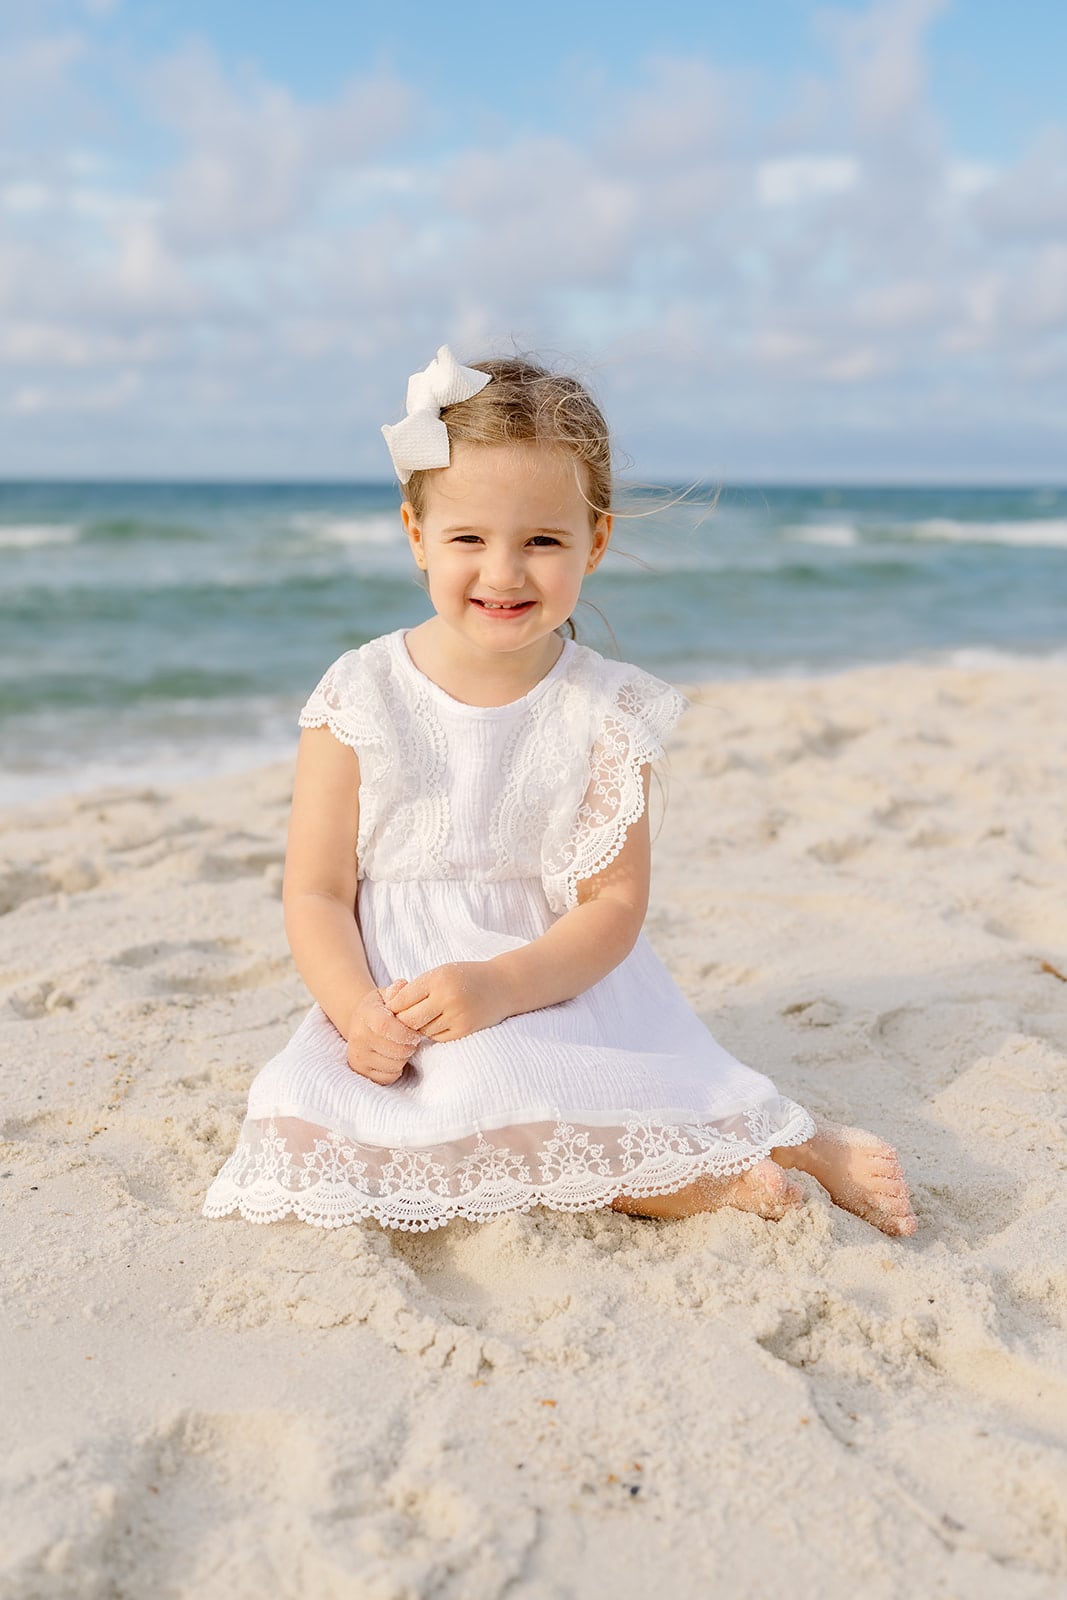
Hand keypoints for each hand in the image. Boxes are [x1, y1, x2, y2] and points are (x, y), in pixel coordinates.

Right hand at [346, 980, 424, 1084]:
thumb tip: (402, 985)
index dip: (406, 1032)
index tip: (415, 1033)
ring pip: (395, 1065)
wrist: (360, 1023)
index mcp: (365, 1014)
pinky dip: (396, 1069)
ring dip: (404, 1057)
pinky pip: (388, 1077)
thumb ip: (398, 990)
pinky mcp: (359, 1071)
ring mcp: (357, 1055)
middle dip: (410, 1045)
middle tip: (410, 1039)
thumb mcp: (388, 994)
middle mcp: (357, 1036)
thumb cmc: (381, 1008)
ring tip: (401, 1046)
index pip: (385, 1026)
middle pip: (396, 1050)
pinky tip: (393, 1057)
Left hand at [385, 961, 513, 1043]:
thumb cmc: (466, 977)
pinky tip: (438, 1024)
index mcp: (437, 979)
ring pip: (422, 1031)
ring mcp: (457, 1016)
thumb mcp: (441, 973)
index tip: (391, 1009)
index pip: (401, 1000)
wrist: (503, 986)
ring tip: (422, 1020)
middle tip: (400, 1021)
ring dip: (418, 1028)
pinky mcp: (464, 1030)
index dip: (392, 1007)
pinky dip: (433, 1033)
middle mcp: (446, 997)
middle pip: (408, 1020)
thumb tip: (389, 1007)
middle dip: (401, 1022)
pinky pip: (437, 1038)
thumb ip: (416, 988)